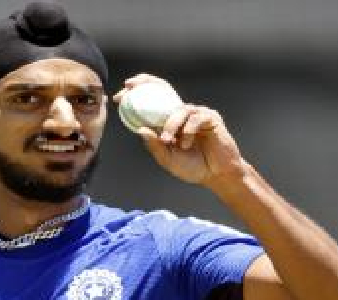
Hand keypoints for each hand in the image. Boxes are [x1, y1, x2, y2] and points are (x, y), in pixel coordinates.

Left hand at [113, 73, 247, 187]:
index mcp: (169, 122)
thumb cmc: (193, 168)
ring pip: (179, 110)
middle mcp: (181, 114)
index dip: (138, 93)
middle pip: (164, 91)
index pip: (152, 101)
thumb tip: (140, 129)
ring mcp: (196, 114)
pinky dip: (188, 132)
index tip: (120, 94)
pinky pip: (196, 118)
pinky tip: (186, 144)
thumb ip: (154, 145)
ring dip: (171, 125)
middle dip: (146, 84)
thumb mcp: (167, 159)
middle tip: (130, 88)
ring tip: (168, 141)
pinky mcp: (210, 118)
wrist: (217, 176)